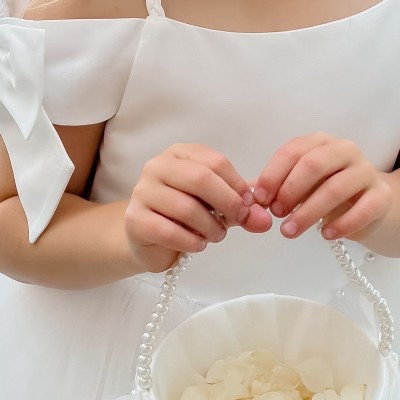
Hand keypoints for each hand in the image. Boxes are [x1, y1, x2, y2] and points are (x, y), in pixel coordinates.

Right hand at [124, 143, 258, 272]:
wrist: (148, 237)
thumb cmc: (185, 215)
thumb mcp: (217, 206)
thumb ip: (242, 208)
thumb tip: (265, 220)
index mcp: (180, 154)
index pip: (215, 162)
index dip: (237, 185)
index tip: (249, 205)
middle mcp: (157, 166)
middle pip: (200, 179)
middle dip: (227, 203)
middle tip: (239, 220)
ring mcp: (142, 191)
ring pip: (186, 207)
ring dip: (210, 227)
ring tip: (216, 236)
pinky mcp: (134, 219)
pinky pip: (168, 231)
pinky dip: (191, 241)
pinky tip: (198, 245)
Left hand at [251, 134, 393, 243]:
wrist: (377, 205)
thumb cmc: (331, 193)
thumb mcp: (303, 186)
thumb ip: (277, 188)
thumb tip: (247, 195)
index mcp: (321, 143)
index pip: (293, 151)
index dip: (273, 175)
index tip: (259, 199)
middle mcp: (346, 150)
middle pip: (314, 165)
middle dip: (290, 190)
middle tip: (276, 215)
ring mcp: (367, 172)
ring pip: (336, 189)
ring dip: (309, 212)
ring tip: (290, 232)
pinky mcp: (382, 196)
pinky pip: (363, 209)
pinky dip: (342, 224)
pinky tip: (326, 235)